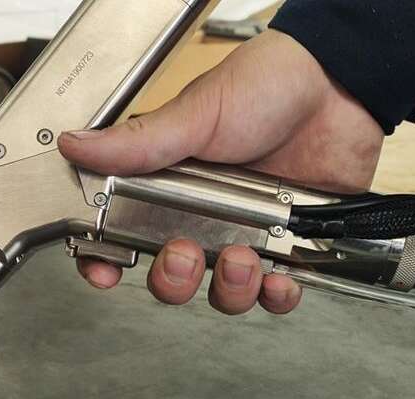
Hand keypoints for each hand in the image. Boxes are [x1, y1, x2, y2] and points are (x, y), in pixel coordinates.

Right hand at [58, 29, 383, 314]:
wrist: (338, 86)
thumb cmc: (264, 87)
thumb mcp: (195, 114)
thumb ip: (138, 142)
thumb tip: (76, 146)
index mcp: (165, 184)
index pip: (120, 231)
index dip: (106, 259)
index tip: (105, 272)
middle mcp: (198, 214)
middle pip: (169, 275)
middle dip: (173, 278)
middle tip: (185, 254)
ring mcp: (241, 232)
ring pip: (220, 292)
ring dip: (228, 288)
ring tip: (245, 257)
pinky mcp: (285, 245)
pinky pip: (273, 293)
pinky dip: (276, 295)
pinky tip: (278, 277)